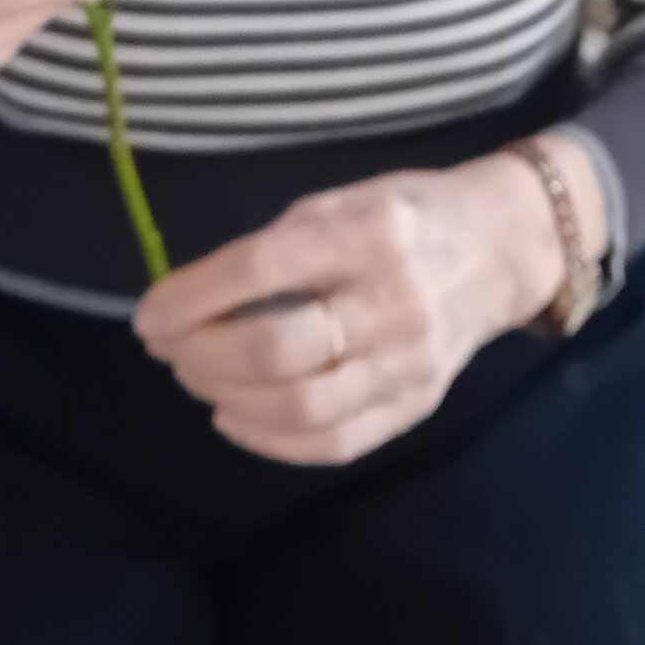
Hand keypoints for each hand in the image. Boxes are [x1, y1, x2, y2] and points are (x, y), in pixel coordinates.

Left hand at [134, 135, 606, 466]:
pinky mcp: (416, 405)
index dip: (191, 298)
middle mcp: (390, 300)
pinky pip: (334, 443)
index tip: (147, 314)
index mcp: (365, 232)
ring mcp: (408, 362)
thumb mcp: (338, 202)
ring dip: (226, 396)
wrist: (497, 249)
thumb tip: (189, 298)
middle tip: (167, 347)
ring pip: (301, 407)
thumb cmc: (401, 214)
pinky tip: (234, 415)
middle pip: (277, 349)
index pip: (260, 270)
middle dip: (202, 354)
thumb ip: (274, 248)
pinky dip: (270, 440)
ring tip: (194, 375)